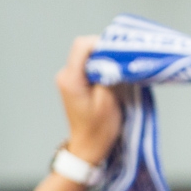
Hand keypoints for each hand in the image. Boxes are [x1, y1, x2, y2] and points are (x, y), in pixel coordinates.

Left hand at [56, 35, 122, 164]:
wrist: (88, 147)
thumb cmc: (98, 129)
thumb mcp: (108, 100)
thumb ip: (109, 73)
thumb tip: (115, 55)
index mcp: (70, 79)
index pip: (83, 45)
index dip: (103, 43)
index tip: (120, 52)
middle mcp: (66, 75)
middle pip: (87, 48)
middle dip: (107, 51)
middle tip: (125, 61)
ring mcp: (70, 78)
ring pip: (90, 56)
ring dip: (107, 59)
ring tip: (122, 70)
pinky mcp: (77, 82)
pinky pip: (90, 66)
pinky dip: (104, 67)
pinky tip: (115, 75)